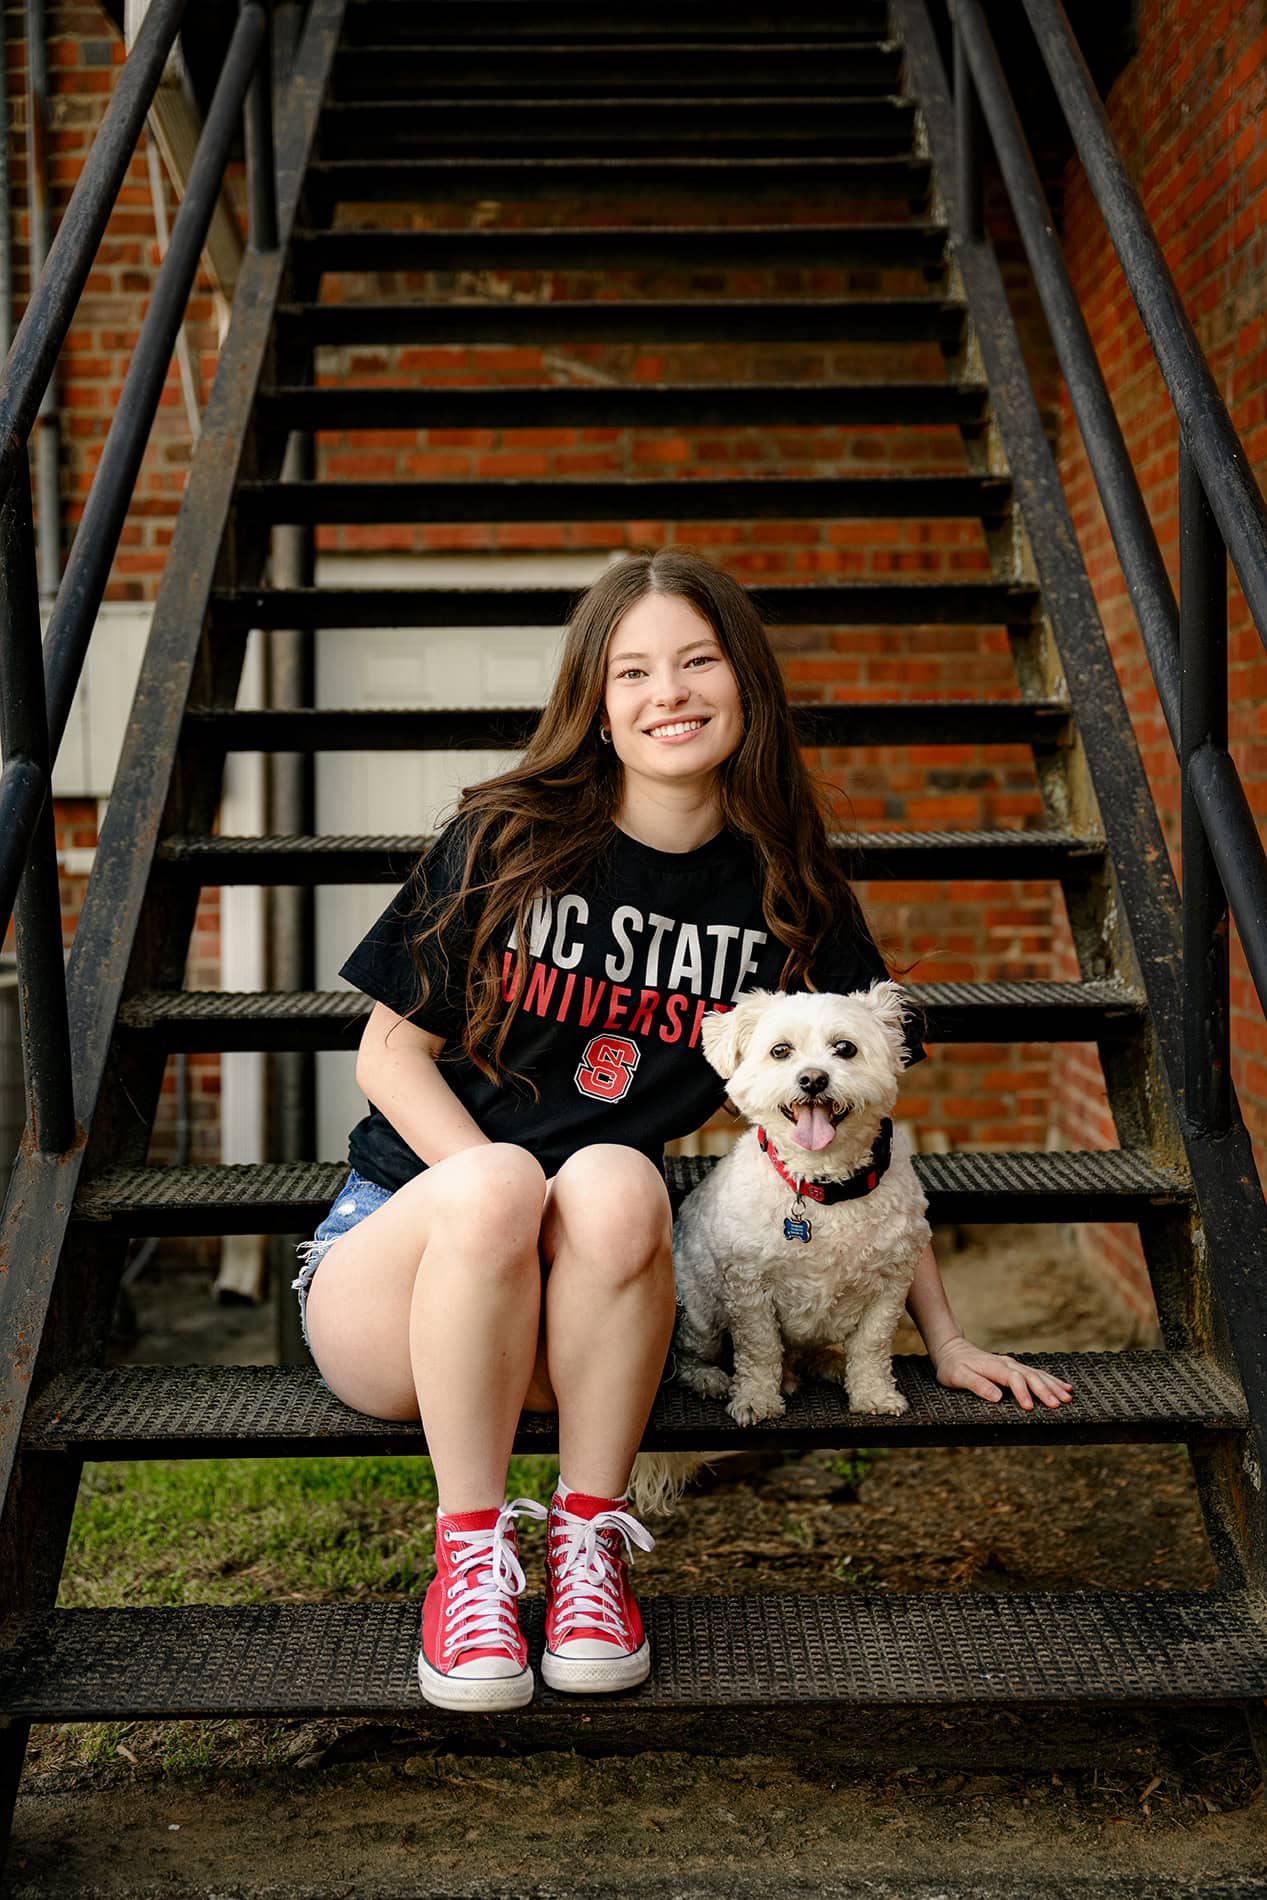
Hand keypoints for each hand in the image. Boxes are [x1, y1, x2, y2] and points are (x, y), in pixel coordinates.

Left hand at [931, 1336, 1072, 1409]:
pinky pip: (1037, 1373)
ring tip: (1067, 1398)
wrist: (952, 1350)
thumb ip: (976, 1385)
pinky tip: (1064, 1387)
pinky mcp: (1015, 1368)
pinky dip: (1052, 1380)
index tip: (1029, 1408)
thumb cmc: (952, 1367)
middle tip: (1058, 1405)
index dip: (1022, 1393)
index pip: (1013, 1379)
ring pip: (1037, 1374)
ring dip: (1053, 1386)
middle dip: (1045, 1391)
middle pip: (1030, 1376)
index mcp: (994, 1367)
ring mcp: (1013, 1364)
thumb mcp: (957, 1377)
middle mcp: (1007, 1364)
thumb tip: (997, 1397)